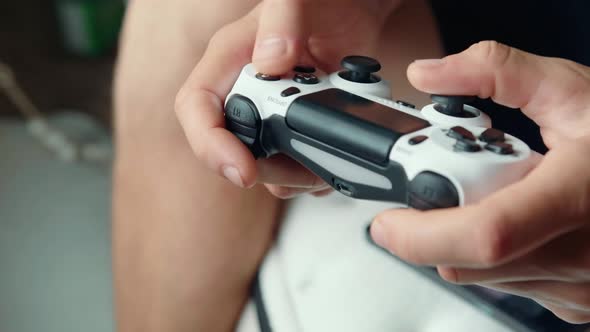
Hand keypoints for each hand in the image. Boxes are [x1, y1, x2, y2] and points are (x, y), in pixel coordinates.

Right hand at [175, 0, 400, 198]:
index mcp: (230, 58)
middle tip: (298, 169)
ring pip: (261, 162)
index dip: (210, 145)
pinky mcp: (292, 125)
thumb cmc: (321, 0)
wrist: (356, 12)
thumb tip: (270, 62)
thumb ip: (283, 20)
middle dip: (262, 169)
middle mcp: (243, 89)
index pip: (197, 107)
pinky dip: (308, 171)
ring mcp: (267, 111)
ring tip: (319, 163)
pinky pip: (288, 162)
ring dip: (290, 175)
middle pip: (229, 146)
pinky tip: (325, 160)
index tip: (242, 170)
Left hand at [370, 41, 589, 323]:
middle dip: (436, 226)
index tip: (385, 222)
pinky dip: (498, 255)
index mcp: (577, 197)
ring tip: (500, 196)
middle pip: (467, 260)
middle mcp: (582, 256)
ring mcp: (581, 287)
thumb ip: (495, 72)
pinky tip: (520, 222)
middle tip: (448, 187)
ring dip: (467, 239)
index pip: (485, 234)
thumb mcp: (572, 89)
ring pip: (484, 276)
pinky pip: (511, 285)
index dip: (420, 235)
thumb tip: (430, 74)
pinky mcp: (578, 303)